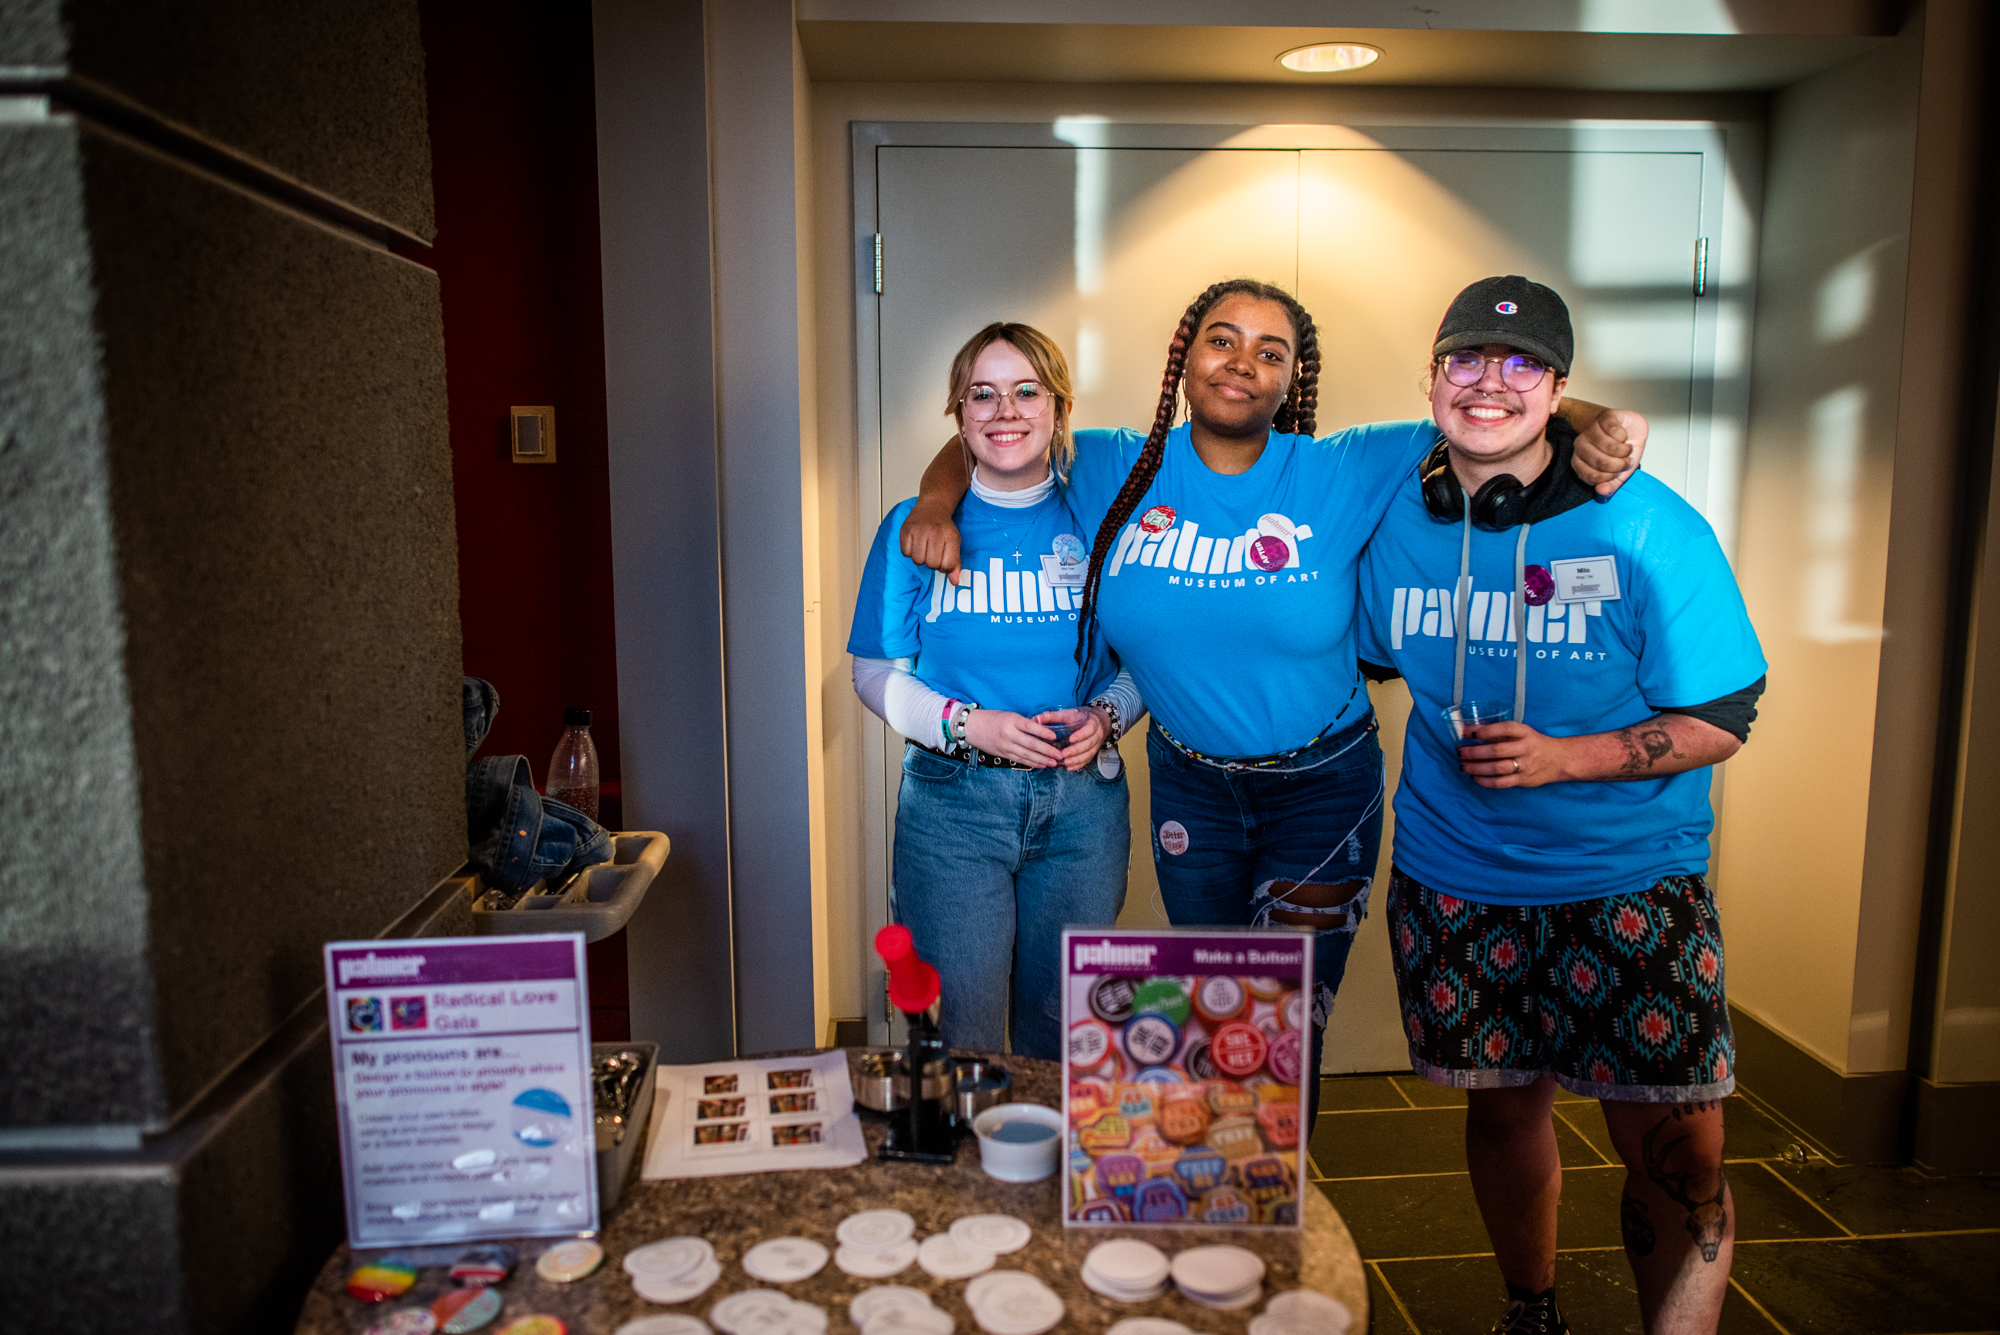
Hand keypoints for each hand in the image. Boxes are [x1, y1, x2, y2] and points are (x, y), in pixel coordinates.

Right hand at [899, 497, 964, 584]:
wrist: (932, 507)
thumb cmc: (943, 528)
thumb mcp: (954, 544)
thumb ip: (955, 564)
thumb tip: (954, 582)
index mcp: (949, 536)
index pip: (947, 565)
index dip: (945, 567)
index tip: (944, 559)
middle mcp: (934, 532)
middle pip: (931, 564)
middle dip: (932, 562)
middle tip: (933, 552)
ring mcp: (918, 530)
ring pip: (917, 560)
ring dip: (921, 557)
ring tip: (924, 547)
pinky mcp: (906, 530)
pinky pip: (905, 553)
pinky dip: (910, 552)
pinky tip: (915, 543)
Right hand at [963, 708, 1063, 767]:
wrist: (971, 726)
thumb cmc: (993, 718)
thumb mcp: (1009, 715)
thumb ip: (1024, 723)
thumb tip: (1043, 730)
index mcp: (1012, 720)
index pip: (1030, 727)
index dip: (1043, 732)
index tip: (1054, 737)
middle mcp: (1009, 734)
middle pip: (1031, 744)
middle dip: (1047, 751)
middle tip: (1059, 755)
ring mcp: (1005, 745)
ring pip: (1026, 755)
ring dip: (1041, 760)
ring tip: (1053, 763)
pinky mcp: (1002, 754)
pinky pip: (1019, 759)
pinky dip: (1031, 763)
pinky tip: (1041, 765)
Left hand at [1034, 706, 1109, 771]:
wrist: (1098, 722)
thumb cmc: (1080, 717)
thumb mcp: (1069, 713)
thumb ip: (1053, 716)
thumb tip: (1036, 719)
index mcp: (1092, 723)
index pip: (1089, 729)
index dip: (1081, 735)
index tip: (1071, 739)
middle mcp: (1097, 735)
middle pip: (1089, 744)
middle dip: (1076, 751)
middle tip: (1064, 754)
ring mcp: (1096, 745)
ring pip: (1089, 754)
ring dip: (1077, 760)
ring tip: (1065, 763)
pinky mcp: (1093, 752)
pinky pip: (1087, 760)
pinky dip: (1078, 765)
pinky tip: (1069, 767)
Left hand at [1454, 721, 1575, 787]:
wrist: (1558, 760)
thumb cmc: (1533, 743)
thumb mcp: (1521, 732)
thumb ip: (1499, 732)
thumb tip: (1468, 730)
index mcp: (1526, 733)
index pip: (1505, 729)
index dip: (1486, 730)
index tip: (1469, 732)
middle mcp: (1526, 748)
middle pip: (1497, 751)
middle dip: (1475, 752)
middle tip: (1460, 751)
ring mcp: (1525, 766)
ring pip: (1497, 768)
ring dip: (1476, 767)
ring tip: (1463, 765)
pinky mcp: (1523, 780)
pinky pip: (1501, 783)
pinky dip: (1485, 781)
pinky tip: (1474, 777)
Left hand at [1574, 407, 1647, 496]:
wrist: (1633, 431)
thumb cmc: (1622, 452)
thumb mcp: (1619, 474)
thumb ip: (1611, 486)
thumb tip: (1602, 491)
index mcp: (1580, 460)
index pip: (1591, 476)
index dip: (1609, 477)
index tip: (1618, 473)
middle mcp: (1581, 444)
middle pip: (1600, 462)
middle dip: (1620, 465)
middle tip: (1626, 461)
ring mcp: (1591, 429)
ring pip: (1608, 446)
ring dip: (1624, 451)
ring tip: (1627, 449)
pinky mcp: (1604, 417)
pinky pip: (1614, 431)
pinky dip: (1624, 437)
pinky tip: (1624, 436)